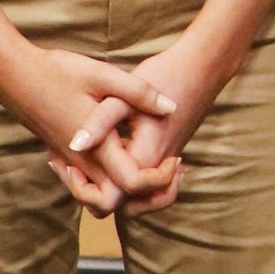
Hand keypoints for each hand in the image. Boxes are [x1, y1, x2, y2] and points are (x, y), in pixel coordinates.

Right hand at [0, 43, 179, 216]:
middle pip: (112, 203)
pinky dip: (105, 177)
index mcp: (97, 146)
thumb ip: (138, 92)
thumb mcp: (103, 75)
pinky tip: (120, 148)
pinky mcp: (63, 154)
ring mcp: (70, 161)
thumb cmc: (56, 72)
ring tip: (146, 161)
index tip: (174, 158)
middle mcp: (82, 161)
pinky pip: (87, 180)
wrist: (12, 74)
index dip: (158, 180)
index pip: (131, 185)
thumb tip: (170, 107)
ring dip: (122, 189)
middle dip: (142, 195)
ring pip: (97, 196)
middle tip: (163, 168)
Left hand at [65, 23, 236, 196]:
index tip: (72, 167)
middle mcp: (159, 165)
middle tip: (78, 174)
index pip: (116, 197)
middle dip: (100, 199)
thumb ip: (100, 122)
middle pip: (129, 207)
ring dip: (119, 195)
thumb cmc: (163, 75)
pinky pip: (150, 184)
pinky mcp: (169, 154)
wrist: (202, 67)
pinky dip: (135, 185)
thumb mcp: (124, 94)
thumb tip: (74, 145)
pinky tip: (117, 159)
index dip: (87, 191)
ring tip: (94, 173)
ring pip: (143, 200)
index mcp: (145, 155)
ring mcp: (167, 162)